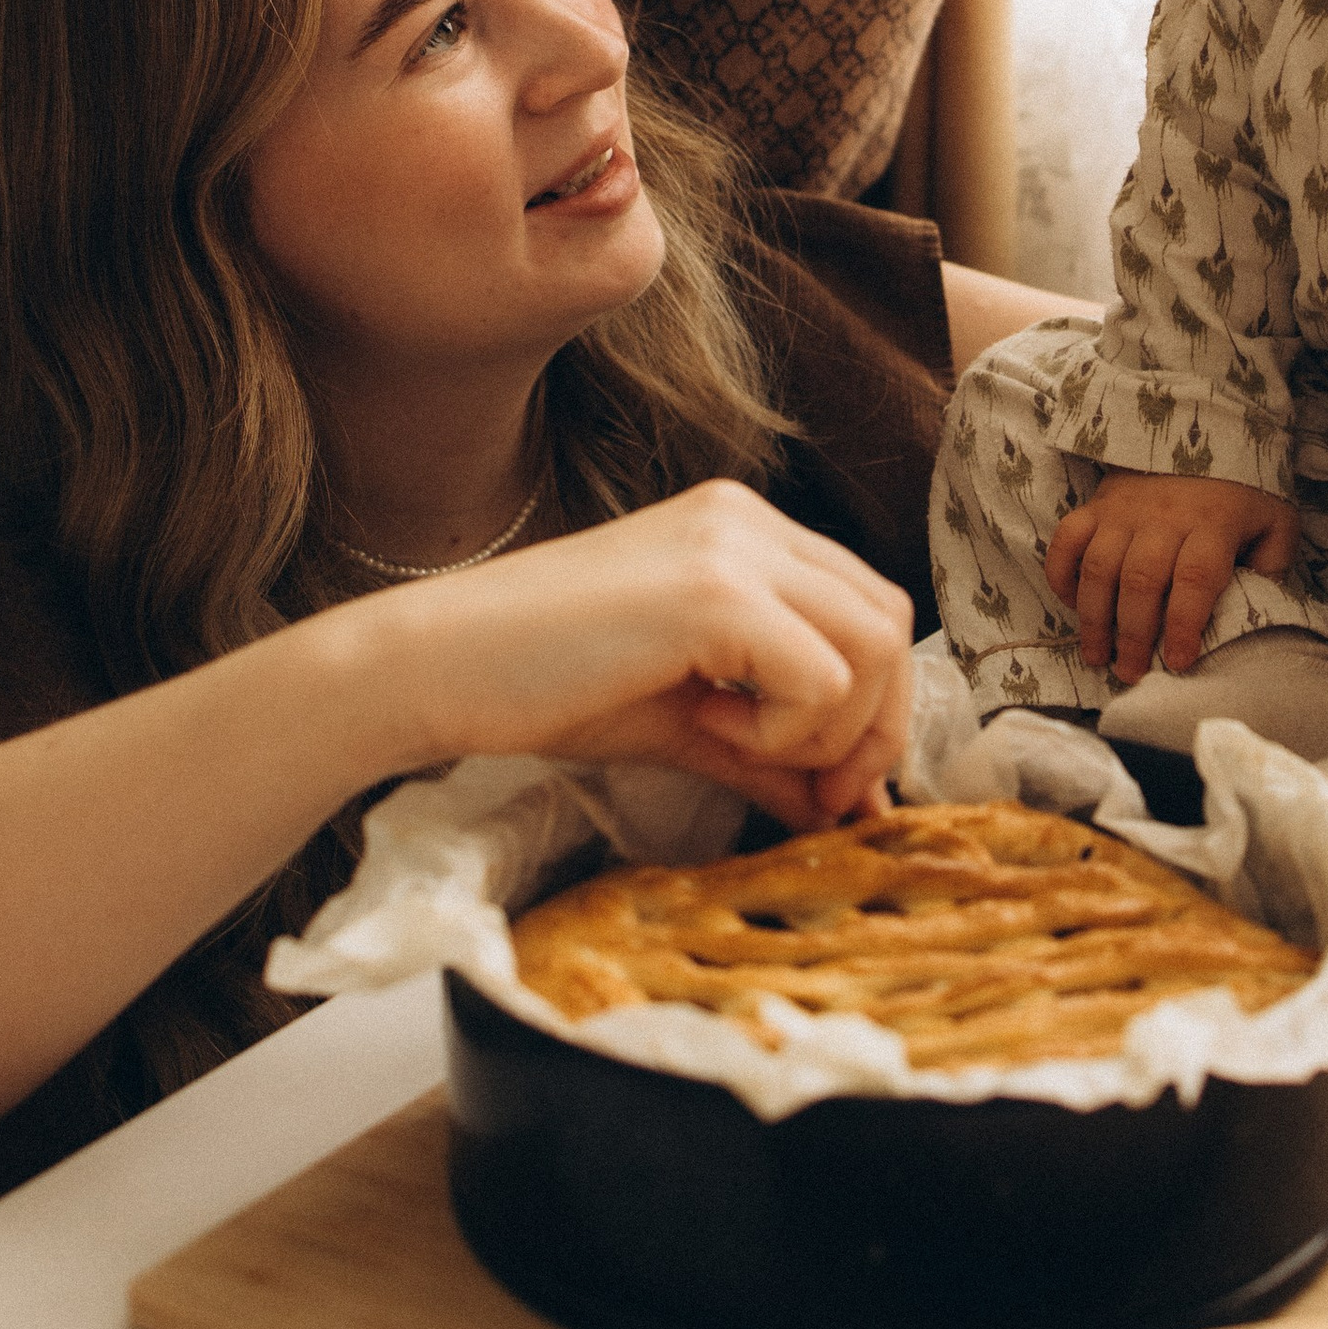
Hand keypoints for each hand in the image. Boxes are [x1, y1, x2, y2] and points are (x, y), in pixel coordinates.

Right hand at [405, 485, 912, 828]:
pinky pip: (820, 674)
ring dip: (828, 728)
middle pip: (890, 621)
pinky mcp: (714, 589)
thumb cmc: (543, 687)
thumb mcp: (684, 720)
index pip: (871, 607)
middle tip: (816, 793)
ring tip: (733, 744)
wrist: (437, 668)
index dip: (874, 706)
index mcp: (746, 530)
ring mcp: (734, 544)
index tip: (826, 785)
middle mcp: (749, 519)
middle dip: (873, 727)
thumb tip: (849, 809)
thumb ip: (772, 752)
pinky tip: (706, 727)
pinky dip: (784, 728)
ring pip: (874, 644)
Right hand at [1046, 473, 1296, 684]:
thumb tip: (1257, 607)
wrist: (1202, 439)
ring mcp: (1124, 509)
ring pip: (1100, 567)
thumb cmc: (1241, 495)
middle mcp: (1164, 516)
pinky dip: (1062, 574)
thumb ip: (1272, 565)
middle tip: (1130, 674)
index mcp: (1213, 523)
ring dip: (1094, 618)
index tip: (1177, 662)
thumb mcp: (1275, 524)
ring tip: (1098, 656)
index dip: (1183, 624)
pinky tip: (1071, 605)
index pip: (1194, 578)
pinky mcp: (1096, 504)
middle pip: (1140, 581)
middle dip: (1133, 635)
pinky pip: (1067, 539)